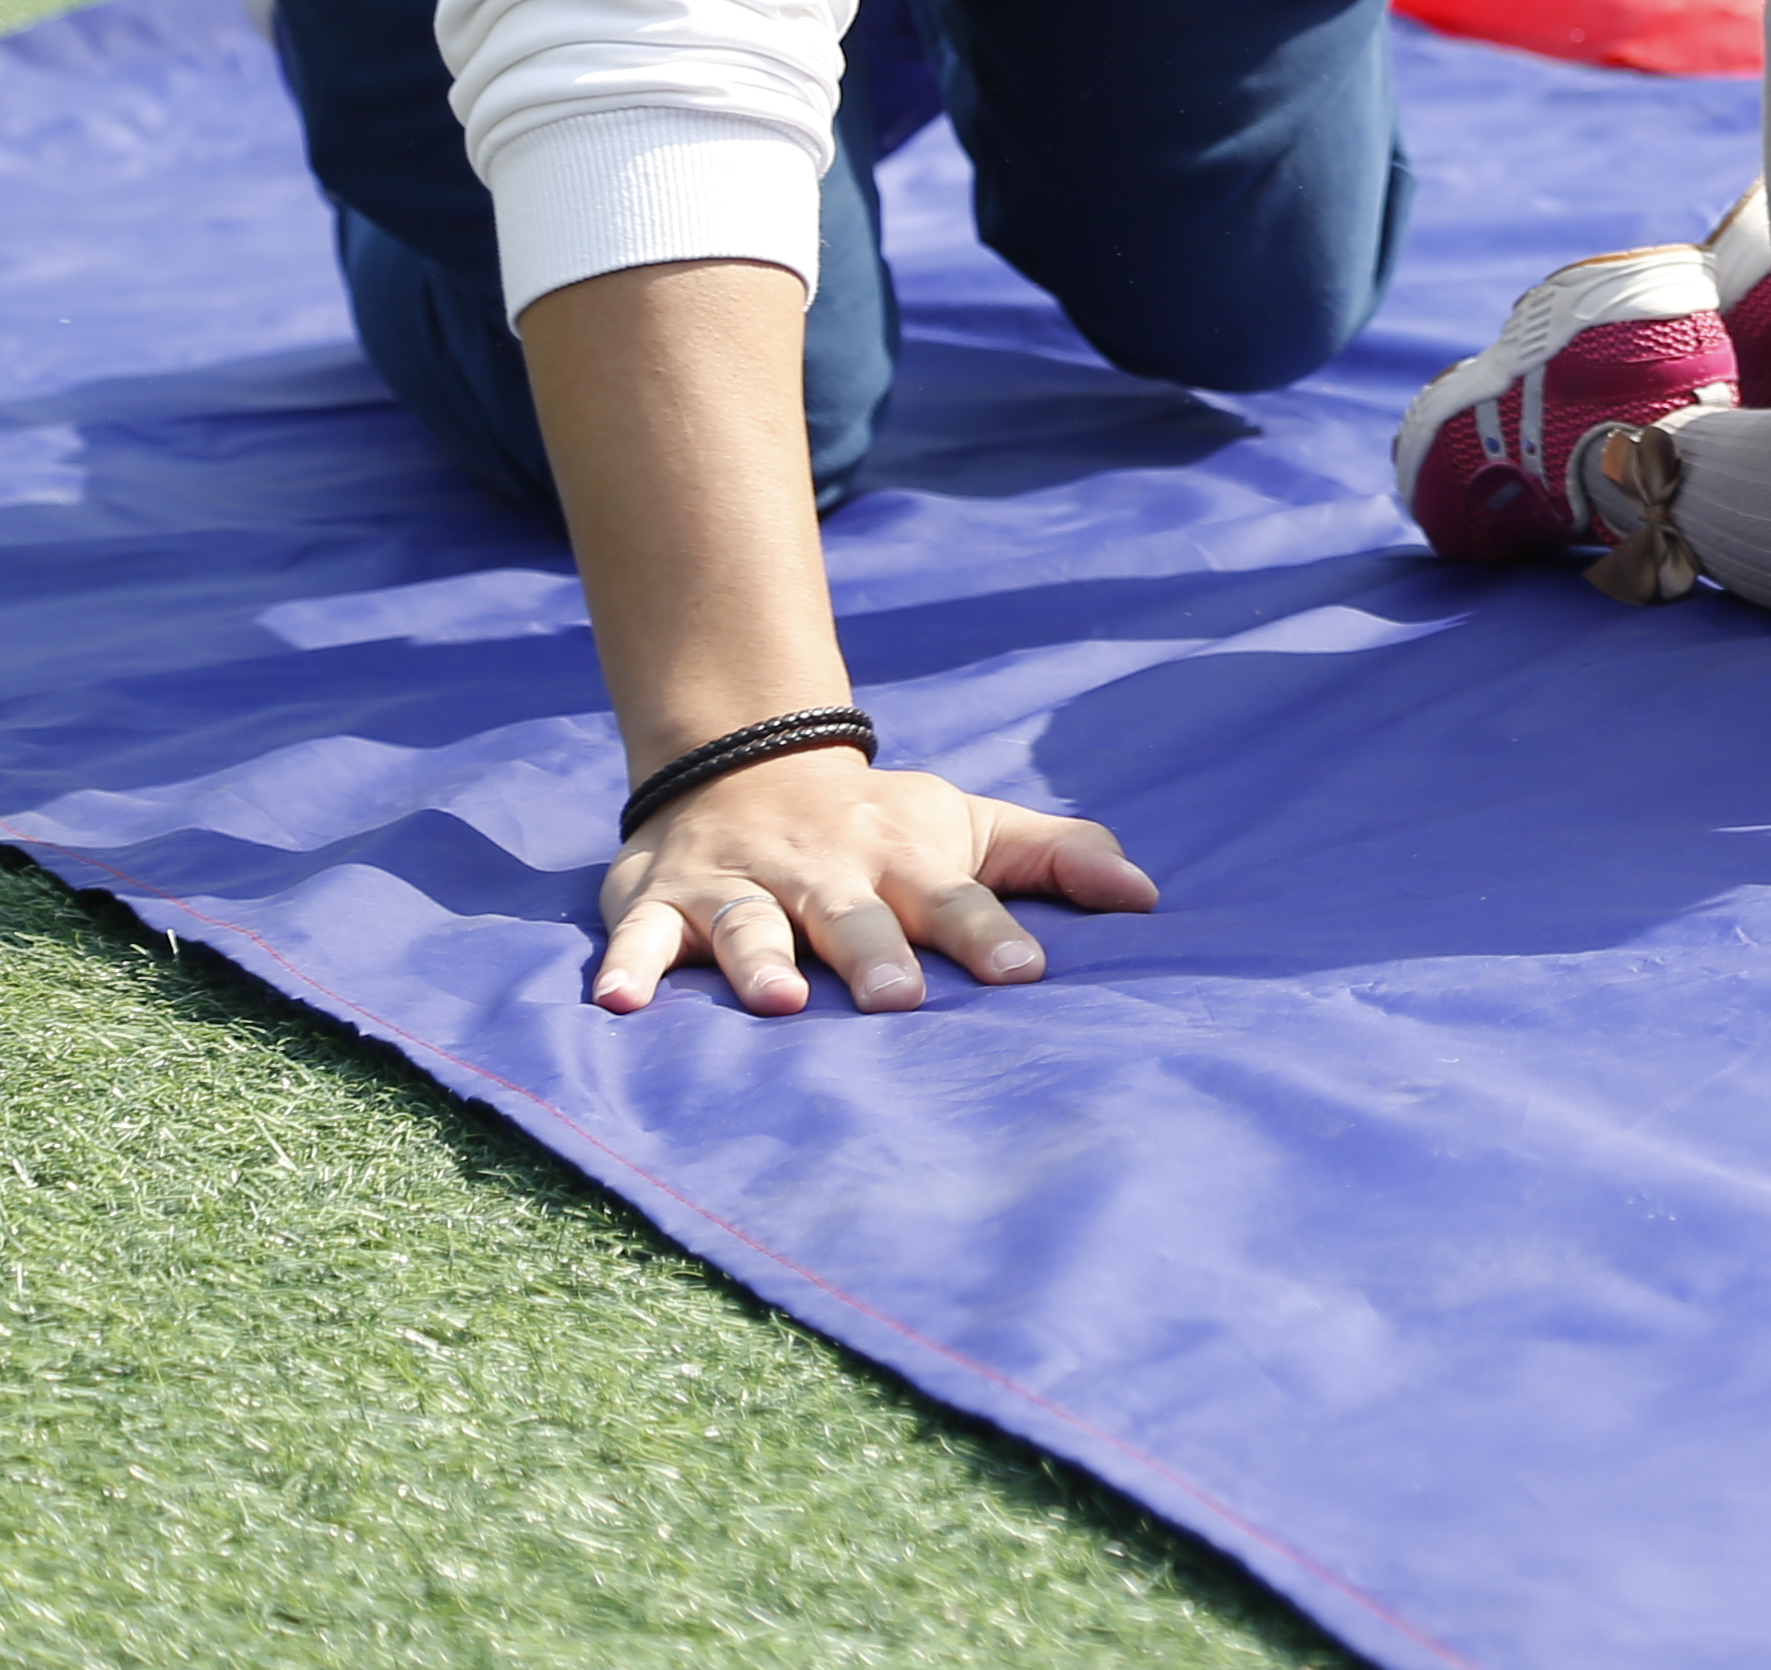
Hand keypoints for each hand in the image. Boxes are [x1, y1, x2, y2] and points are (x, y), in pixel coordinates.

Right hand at [589, 744, 1157, 1017]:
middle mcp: (822, 871)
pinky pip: (641, 936)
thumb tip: (1150, 898)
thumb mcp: (969, 825)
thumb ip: (1058, 856)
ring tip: (776, 1004)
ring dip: (759, 961)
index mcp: (902, 859)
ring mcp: (739, 885)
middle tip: (899, 1002)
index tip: (1026, 975)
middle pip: (852, 916)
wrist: (748, 765)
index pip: (955, 899)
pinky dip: (627, 965)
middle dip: (874, 955)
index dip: (989, 934)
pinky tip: (620, 1005)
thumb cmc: (880, 825)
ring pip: (749, 925)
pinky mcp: (660, 900)